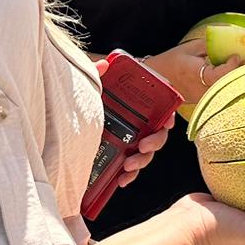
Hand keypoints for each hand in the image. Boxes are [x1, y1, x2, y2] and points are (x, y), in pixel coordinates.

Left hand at [97, 61, 176, 187]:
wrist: (76, 116)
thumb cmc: (92, 96)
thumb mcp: (94, 84)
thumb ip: (97, 73)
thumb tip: (103, 65)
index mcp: (139, 104)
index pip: (163, 108)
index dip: (168, 115)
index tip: (166, 122)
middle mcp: (140, 123)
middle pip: (158, 134)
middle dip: (154, 143)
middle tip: (142, 146)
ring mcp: (132, 140)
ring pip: (147, 153)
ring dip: (142, 161)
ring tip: (128, 167)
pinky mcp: (122, 155)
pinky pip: (133, 167)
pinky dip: (130, 175)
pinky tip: (122, 180)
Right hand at [143, 40, 242, 104]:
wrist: (157, 79)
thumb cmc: (172, 62)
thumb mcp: (190, 48)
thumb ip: (209, 45)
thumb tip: (227, 40)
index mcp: (195, 75)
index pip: (220, 74)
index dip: (232, 66)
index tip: (237, 56)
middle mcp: (200, 90)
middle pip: (226, 86)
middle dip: (240, 73)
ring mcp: (202, 99)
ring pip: (225, 92)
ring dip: (236, 80)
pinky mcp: (202, 102)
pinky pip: (219, 94)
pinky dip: (228, 85)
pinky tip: (235, 77)